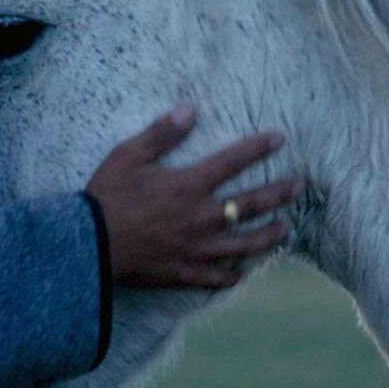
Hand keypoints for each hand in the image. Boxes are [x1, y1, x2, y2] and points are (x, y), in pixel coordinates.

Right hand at [85, 104, 300, 289]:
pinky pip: (218, 278)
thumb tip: (190, 109)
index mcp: (189, 185)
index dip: (258, 148)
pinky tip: (245, 271)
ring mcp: (196, 249)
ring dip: (268, 236)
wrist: (89, 246)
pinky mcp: (185, 273)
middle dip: (279, 194)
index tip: (281, 138)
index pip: (233, 161)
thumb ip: (162, 133)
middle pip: (251, 204)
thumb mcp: (129, 155)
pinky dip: (234, 274)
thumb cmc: (107, 197)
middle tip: (299, 187)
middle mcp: (201, 217)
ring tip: (286, 229)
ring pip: (244, 244)